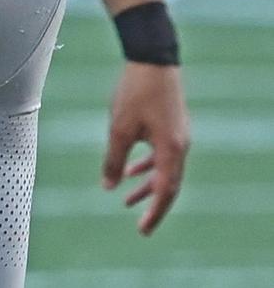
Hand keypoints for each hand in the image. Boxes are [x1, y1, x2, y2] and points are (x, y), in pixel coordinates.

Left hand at [101, 62, 189, 233]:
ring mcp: (177, 134)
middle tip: (140, 224)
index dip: (154, 212)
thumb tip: (108, 186)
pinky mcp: (171, 124)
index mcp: (171, 149)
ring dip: (146, 184)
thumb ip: (114, 159)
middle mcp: (180, 145)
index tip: (143, 229)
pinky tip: (131, 168)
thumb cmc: (136, 92)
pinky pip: (161, 153)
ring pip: (164, 169)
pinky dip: (147, 164)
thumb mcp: (120, 128)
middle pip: (168, 184)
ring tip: (127, 198)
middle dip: (152, 203)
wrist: (152, 58)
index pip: (165, 190)